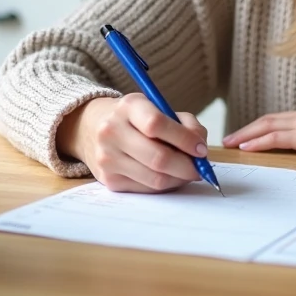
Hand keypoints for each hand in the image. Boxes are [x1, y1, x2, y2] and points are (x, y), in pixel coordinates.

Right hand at [56, 95, 208, 192]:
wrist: (94, 128)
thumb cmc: (137, 118)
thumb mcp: (159, 107)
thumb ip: (185, 124)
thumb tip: (201, 150)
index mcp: (128, 106)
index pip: (157, 124)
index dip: (184, 139)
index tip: (201, 149)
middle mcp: (112, 131)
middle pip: (158, 158)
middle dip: (186, 167)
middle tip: (200, 169)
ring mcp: (107, 158)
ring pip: (154, 178)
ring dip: (178, 179)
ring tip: (186, 172)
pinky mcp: (108, 179)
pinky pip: (146, 189)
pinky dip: (164, 185)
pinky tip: (168, 176)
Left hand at [221, 102, 295, 157]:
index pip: (281, 118)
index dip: (262, 126)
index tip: (250, 133)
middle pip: (268, 120)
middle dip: (247, 129)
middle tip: (230, 138)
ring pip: (266, 127)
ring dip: (246, 135)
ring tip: (231, 144)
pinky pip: (274, 138)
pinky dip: (258, 142)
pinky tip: (246, 148)